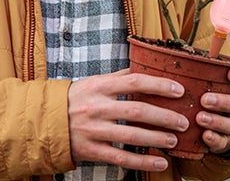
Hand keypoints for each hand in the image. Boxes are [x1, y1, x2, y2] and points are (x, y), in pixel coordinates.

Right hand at [68, 70, 188, 171]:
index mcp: (99, 86)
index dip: (158, 85)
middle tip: (182, 120)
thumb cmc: (75, 98)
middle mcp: (97, 107)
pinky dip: (143, 161)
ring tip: (174, 140)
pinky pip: (122, 158)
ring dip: (157, 138)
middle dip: (164, 116)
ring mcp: (94, 129)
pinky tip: (160, 163)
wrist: (47, 120)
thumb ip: (118, 77)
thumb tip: (143, 68)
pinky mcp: (92, 150)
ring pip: (131, 135)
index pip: (133, 81)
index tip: (178, 89)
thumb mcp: (93, 82)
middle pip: (136, 110)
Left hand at [197, 66, 229, 153]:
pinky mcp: (225, 140)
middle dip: (221, 102)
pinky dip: (214, 139)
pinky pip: (223, 141)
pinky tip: (205, 136)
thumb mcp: (208, 80)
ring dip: (215, 121)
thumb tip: (173, 51)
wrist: (219, 125)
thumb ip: (198, 68)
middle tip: (205, 99)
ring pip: (229, 124)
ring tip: (200, 118)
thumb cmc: (208, 93)